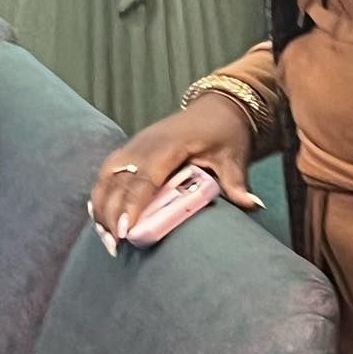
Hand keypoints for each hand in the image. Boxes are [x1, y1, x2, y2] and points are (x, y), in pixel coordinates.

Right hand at [88, 95, 258, 252]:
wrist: (216, 108)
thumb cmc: (224, 133)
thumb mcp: (233, 157)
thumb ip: (236, 182)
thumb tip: (253, 205)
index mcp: (169, 146)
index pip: (145, 178)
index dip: (133, 205)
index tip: (127, 230)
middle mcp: (144, 144)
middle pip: (119, 181)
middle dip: (112, 214)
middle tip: (116, 245)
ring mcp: (133, 145)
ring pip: (107, 178)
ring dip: (102, 208)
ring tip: (107, 239)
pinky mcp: (129, 150)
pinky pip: (107, 174)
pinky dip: (100, 196)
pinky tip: (99, 220)